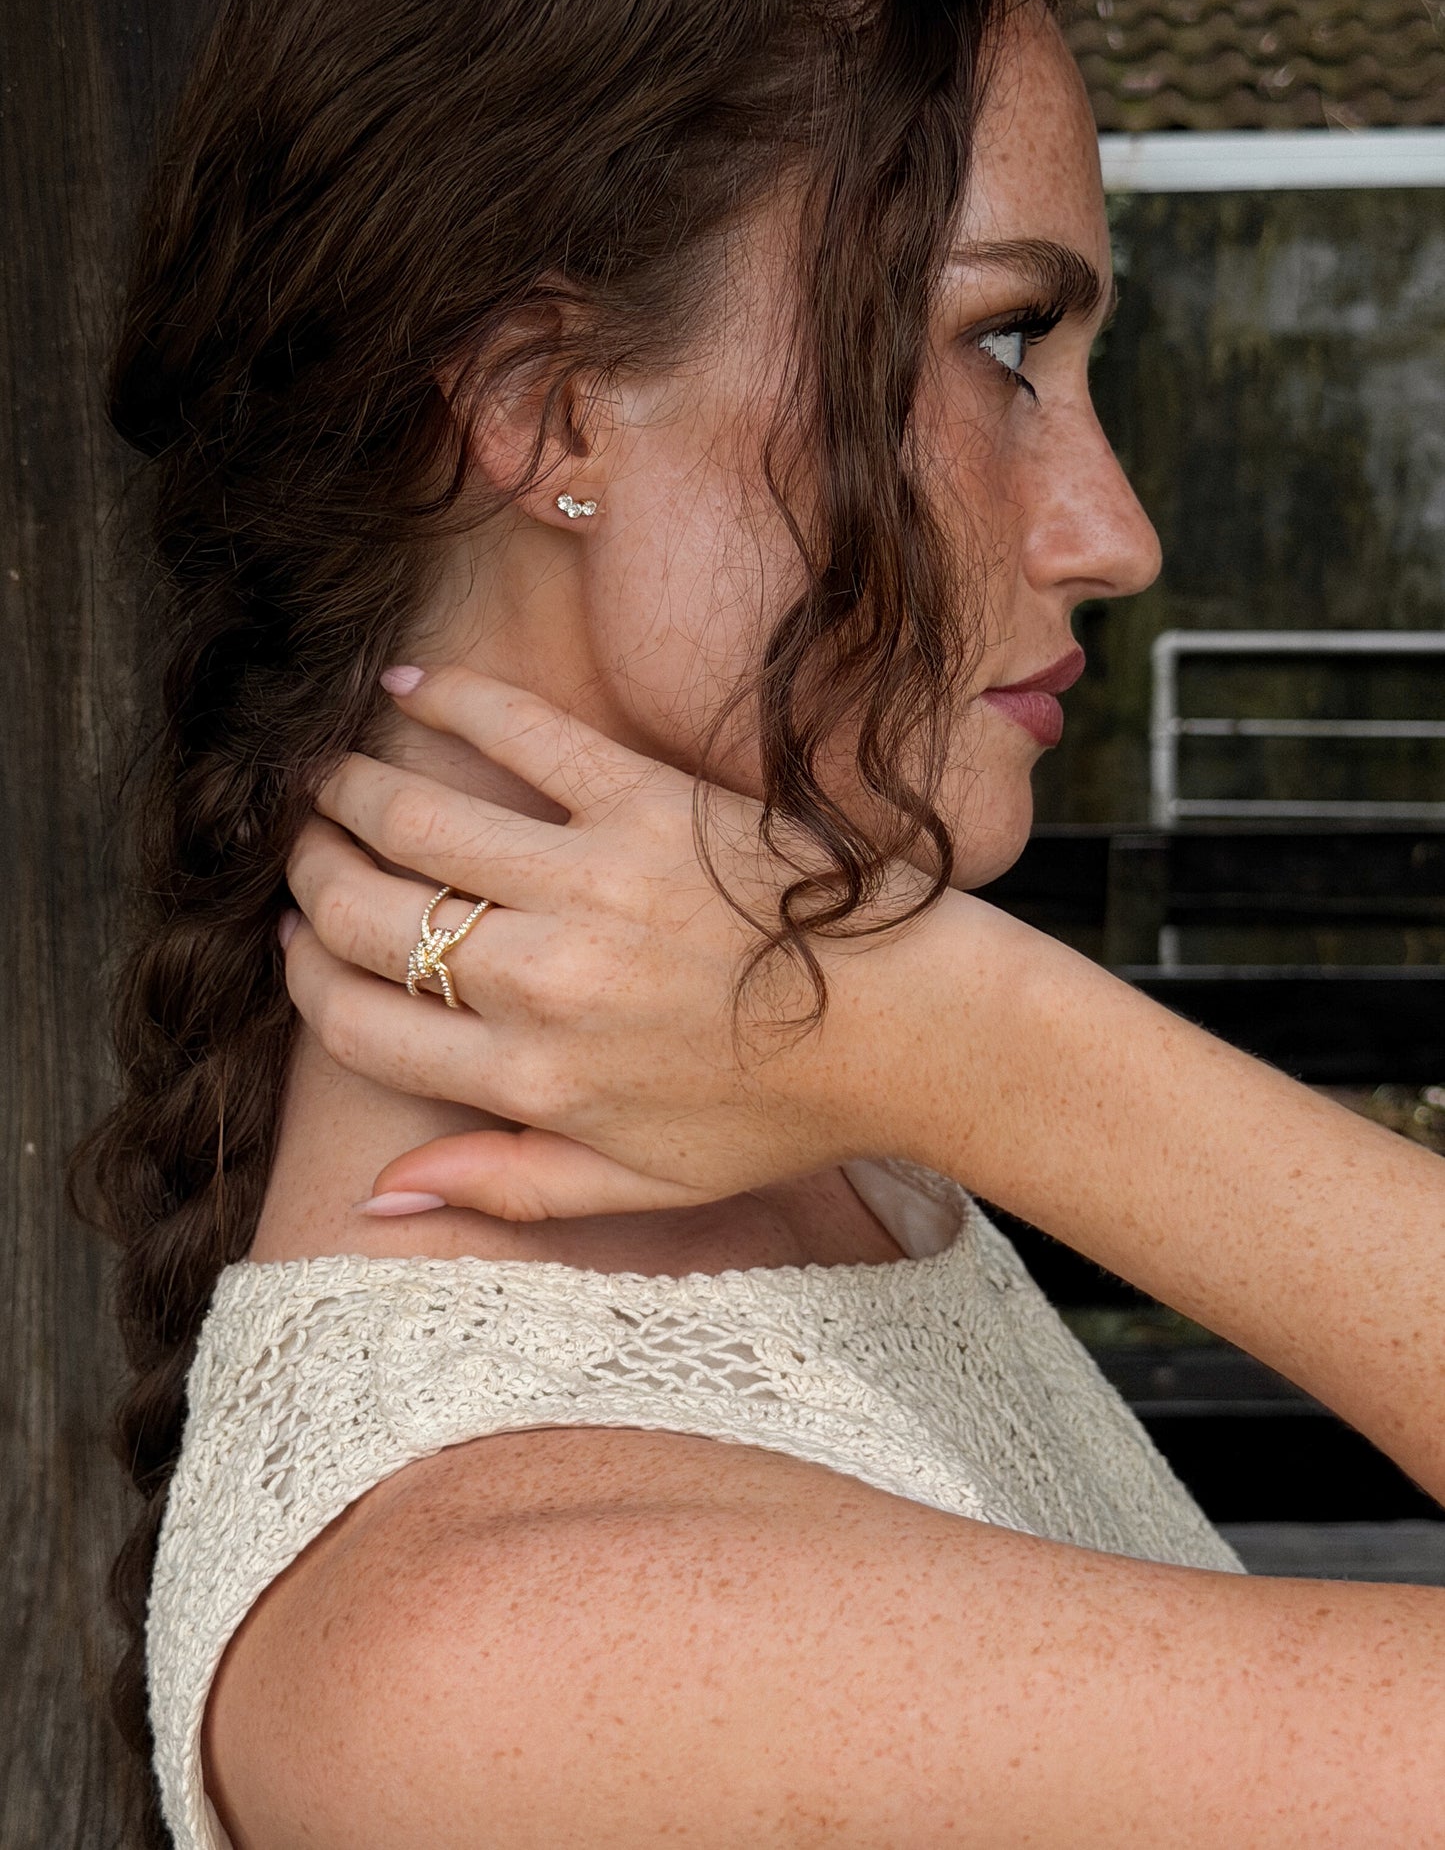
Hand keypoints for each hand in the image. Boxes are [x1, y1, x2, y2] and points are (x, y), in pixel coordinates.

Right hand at [282, 663, 993, 1218]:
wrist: (916, 1031)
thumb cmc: (781, 1112)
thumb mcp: (645, 1185)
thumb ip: (508, 1188)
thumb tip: (377, 1199)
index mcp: (533, 1081)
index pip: (356, 1021)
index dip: (305, 975)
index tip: (301, 940)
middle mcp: (545, 982)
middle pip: (364, 915)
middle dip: (310, 874)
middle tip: (308, 846)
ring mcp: (595, 885)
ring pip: (415, 819)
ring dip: (350, 788)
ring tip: (334, 776)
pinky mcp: (649, 804)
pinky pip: (520, 734)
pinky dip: (451, 703)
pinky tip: (412, 692)